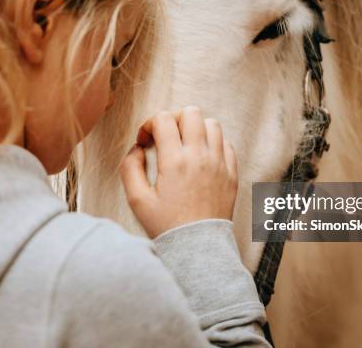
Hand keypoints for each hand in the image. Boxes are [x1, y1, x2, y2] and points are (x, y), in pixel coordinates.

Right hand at [120, 106, 237, 237]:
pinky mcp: (232, 173)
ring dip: (195, 129)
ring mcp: (220, 164)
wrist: (198, 248)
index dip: (149, 124)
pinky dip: (213, 144)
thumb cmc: (166, 226)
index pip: (164, 119)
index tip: (145, 141)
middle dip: (174, 119)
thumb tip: (137, 148)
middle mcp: (200, 157)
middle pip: (191, 112)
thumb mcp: (137, 200)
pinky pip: (227, 143)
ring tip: (185, 146)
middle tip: (166, 137)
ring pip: (212, 124)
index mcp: (175, 161)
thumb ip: (130, 168)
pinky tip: (201, 159)